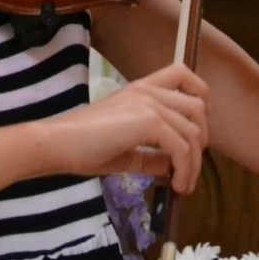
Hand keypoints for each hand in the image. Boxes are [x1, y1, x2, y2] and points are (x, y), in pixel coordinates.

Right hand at [38, 63, 209, 193]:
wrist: (57, 144)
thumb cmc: (82, 146)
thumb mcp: (125, 150)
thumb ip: (151, 155)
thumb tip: (173, 168)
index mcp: (141, 89)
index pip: (183, 74)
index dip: (201, 95)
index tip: (199, 125)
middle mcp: (148, 90)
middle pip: (198, 108)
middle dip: (201, 141)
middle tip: (189, 167)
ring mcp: (149, 103)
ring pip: (192, 132)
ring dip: (194, 164)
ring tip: (183, 184)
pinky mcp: (147, 121)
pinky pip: (181, 148)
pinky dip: (184, 170)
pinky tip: (175, 185)